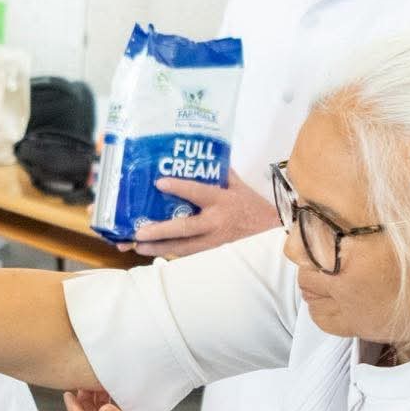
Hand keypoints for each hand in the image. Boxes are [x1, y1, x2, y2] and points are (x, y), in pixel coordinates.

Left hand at [113, 177, 277, 258]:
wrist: (273, 234)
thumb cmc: (254, 208)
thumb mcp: (239, 186)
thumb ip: (221, 173)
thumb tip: (205, 156)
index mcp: (223, 201)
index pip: (198, 192)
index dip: (179, 187)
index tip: (159, 183)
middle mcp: (216, 223)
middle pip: (185, 229)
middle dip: (160, 231)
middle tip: (138, 233)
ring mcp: (214, 242)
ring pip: (182, 248)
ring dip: (158, 248)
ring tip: (137, 246)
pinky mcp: (212, 253)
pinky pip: (187, 254)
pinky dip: (168, 253)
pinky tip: (151, 252)